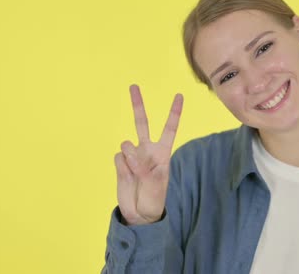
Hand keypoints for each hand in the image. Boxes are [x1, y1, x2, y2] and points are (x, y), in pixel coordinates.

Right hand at [114, 84, 183, 225]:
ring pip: (127, 144)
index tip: (179, 95)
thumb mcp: (156, 184)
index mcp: (162, 152)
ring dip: (131, 159)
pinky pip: (118, 158)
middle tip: (134, 85)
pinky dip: (122, 168)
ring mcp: (132, 155)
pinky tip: (127, 177)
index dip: (174, 112)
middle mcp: (147, 150)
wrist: (139, 214)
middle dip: (137, 104)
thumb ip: (144, 166)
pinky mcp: (120, 162)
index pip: (169, 128)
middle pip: (142, 122)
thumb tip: (128, 151)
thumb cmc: (154, 198)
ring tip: (136, 175)